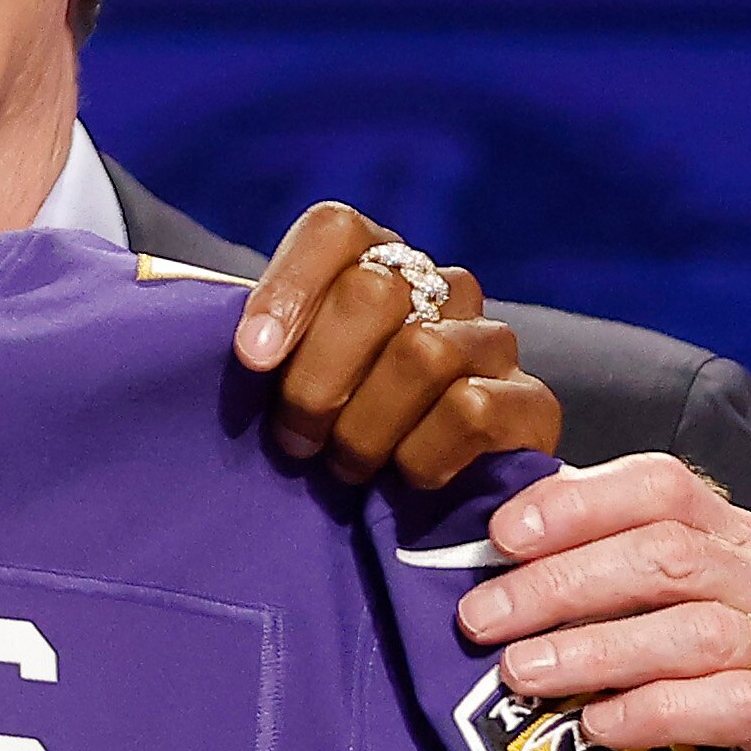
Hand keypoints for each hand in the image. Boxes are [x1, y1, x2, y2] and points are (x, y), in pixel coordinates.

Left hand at [227, 202, 557, 486]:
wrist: (427, 520)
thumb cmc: (334, 440)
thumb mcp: (284, 385)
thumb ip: (256, 343)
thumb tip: (217, 322)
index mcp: (377, 267)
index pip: (336, 230)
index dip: (288, 287)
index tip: (250, 360)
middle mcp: (443, 290)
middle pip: (373, 292)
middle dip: (318, 379)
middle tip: (295, 437)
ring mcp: (493, 342)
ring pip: (422, 352)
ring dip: (365, 426)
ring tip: (346, 466)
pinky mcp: (533, 403)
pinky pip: (470, 409)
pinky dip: (420, 455)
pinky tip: (405, 478)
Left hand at [453, 452, 750, 750]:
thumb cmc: (695, 723)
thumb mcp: (643, 639)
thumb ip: (591, 593)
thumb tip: (485, 561)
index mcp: (736, 544)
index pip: (663, 486)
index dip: (579, 503)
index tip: (500, 536)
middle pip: (669, 554)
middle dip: (563, 582)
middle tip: (482, 620)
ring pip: (698, 630)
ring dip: (596, 648)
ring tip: (521, 674)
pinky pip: (738, 705)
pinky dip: (658, 710)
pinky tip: (597, 726)